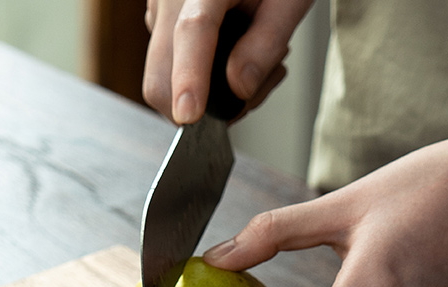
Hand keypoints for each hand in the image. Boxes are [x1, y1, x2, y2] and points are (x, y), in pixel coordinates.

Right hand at [143, 0, 312, 123]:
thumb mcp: (289, 1)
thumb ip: (266, 44)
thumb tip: (239, 89)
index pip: (191, 32)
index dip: (189, 78)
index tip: (189, 116)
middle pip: (160, 76)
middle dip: (199, 108)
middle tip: (251, 94)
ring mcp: (158, 13)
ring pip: (163, 81)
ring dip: (205, 96)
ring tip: (251, 66)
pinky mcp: (158, 25)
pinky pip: (168, 71)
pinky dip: (199, 82)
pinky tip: (232, 58)